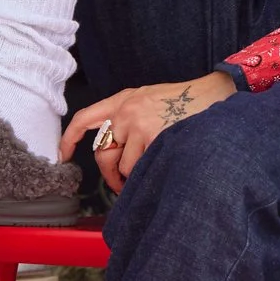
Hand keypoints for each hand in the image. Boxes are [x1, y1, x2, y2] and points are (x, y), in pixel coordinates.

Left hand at [60, 71, 238, 190]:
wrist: (216, 94)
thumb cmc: (188, 101)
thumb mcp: (151, 99)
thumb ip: (131, 116)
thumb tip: (117, 150)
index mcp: (124, 99)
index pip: (85, 118)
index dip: (69, 138)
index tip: (63, 154)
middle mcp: (126, 110)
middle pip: (102, 153)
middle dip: (110, 175)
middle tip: (121, 186)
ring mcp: (137, 123)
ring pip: (122, 165)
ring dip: (135, 176)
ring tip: (153, 170)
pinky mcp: (151, 136)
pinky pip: (139, 168)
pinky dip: (148, 174)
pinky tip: (162, 166)